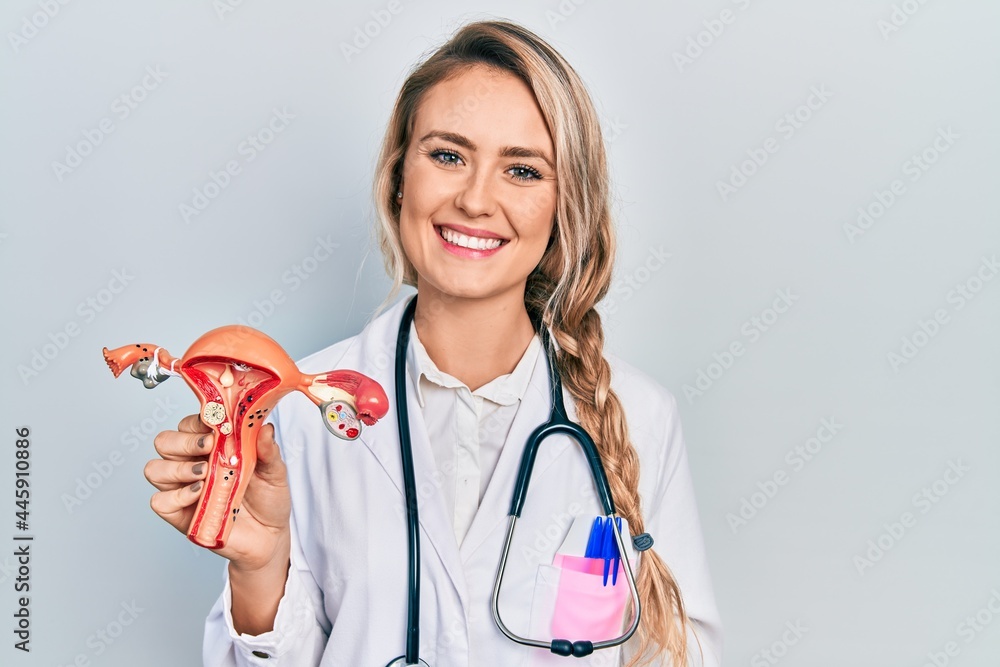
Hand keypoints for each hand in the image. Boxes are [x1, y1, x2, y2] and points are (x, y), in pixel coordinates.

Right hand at [145, 414, 290, 571]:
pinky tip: (198, 493)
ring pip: (155, 469)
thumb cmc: (268, 499)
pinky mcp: (180, 514)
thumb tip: (265, 428)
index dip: (198, 421)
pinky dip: (176, 495)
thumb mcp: (275, 472)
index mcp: (212, 446)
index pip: (190, 424)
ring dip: (177, 468)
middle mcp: (192, 463)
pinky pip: (159, 501)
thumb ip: (268, 450)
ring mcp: (183, 488)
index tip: (217, 425)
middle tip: (209, 446)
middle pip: (165, 442)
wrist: (269, 536)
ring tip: (205, 473)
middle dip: (184, 441)